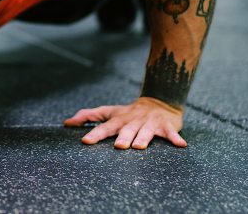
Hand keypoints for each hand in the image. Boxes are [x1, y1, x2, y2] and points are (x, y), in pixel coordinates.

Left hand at [63, 97, 185, 149]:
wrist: (158, 101)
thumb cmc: (128, 112)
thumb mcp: (108, 112)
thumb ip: (88, 116)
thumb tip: (66, 123)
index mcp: (119, 120)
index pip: (105, 127)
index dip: (95, 133)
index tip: (85, 141)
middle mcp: (133, 121)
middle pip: (126, 130)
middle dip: (123, 137)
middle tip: (118, 146)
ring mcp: (149, 123)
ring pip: (146, 131)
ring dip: (143, 138)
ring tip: (139, 146)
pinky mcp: (166, 126)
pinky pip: (171, 133)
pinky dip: (175, 138)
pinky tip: (181, 145)